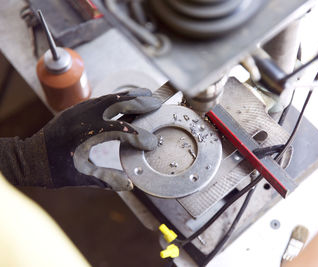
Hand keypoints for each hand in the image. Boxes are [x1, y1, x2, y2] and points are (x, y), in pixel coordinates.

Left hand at [41, 88, 160, 190]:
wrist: (30, 157)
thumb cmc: (55, 170)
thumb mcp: (81, 176)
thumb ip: (106, 179)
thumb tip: (130, 185)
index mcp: (85, 134)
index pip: (120, 132)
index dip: (139, 137)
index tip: (152, 143)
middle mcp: (83, 117)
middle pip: (118, 104)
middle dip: (140, 104)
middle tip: (158, 103)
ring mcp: (80, 109)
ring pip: (111, 97)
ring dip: (131, 95)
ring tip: (149, 94)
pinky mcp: (78, 107)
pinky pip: (103, 98)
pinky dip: (119, 97)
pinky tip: (129, 98)